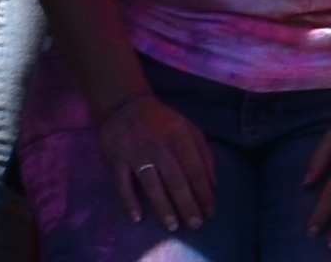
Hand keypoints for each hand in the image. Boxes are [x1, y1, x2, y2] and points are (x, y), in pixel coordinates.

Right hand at [91, 87, 221, 232]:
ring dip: (162, 207)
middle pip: (175, 180)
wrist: (125, 104)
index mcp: (179, 136)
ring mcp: (136, 151)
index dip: (204, 193)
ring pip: (151, 184)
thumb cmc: (162, 122)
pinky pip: (122, 183)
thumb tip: (214, 186)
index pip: (195, 170)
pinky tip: (137, 218)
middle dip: (187, 205)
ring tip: (172, 226)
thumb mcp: (189, 129)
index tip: (209, 213)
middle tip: (194, 225)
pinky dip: (129, 201)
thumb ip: (204, 154)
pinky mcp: (116, 158)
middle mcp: (158, 144)